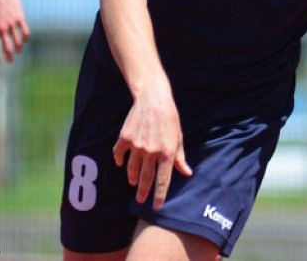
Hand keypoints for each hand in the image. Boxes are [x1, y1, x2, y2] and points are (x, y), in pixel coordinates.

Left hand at [0, 0, 28, 63]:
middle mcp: (1, 28)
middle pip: (6, 46)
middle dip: (8, 55)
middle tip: (10, 61)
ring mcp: (11, 23)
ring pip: (16, 40)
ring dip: (18, 48)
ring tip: (19, 52)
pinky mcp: (19, 17)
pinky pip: (24, 30)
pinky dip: (25, 37)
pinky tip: (25, 40)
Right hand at [112, 84, 192, 210]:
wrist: (153, 99)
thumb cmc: (170, 118)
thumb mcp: (179, 137)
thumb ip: (180, 158)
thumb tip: (187, 173)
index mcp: (167, 152)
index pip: (163, 180)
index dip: (159, 195)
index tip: (156, 207)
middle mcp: (152, 152)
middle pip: (146, 178)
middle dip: (143, 192)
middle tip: (140, 200)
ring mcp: (137, 146)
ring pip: (132, 169)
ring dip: (132, 178)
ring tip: (133, 182)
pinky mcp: (125, 138)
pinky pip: (119, 155)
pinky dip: (119, 161)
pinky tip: (121, 164)